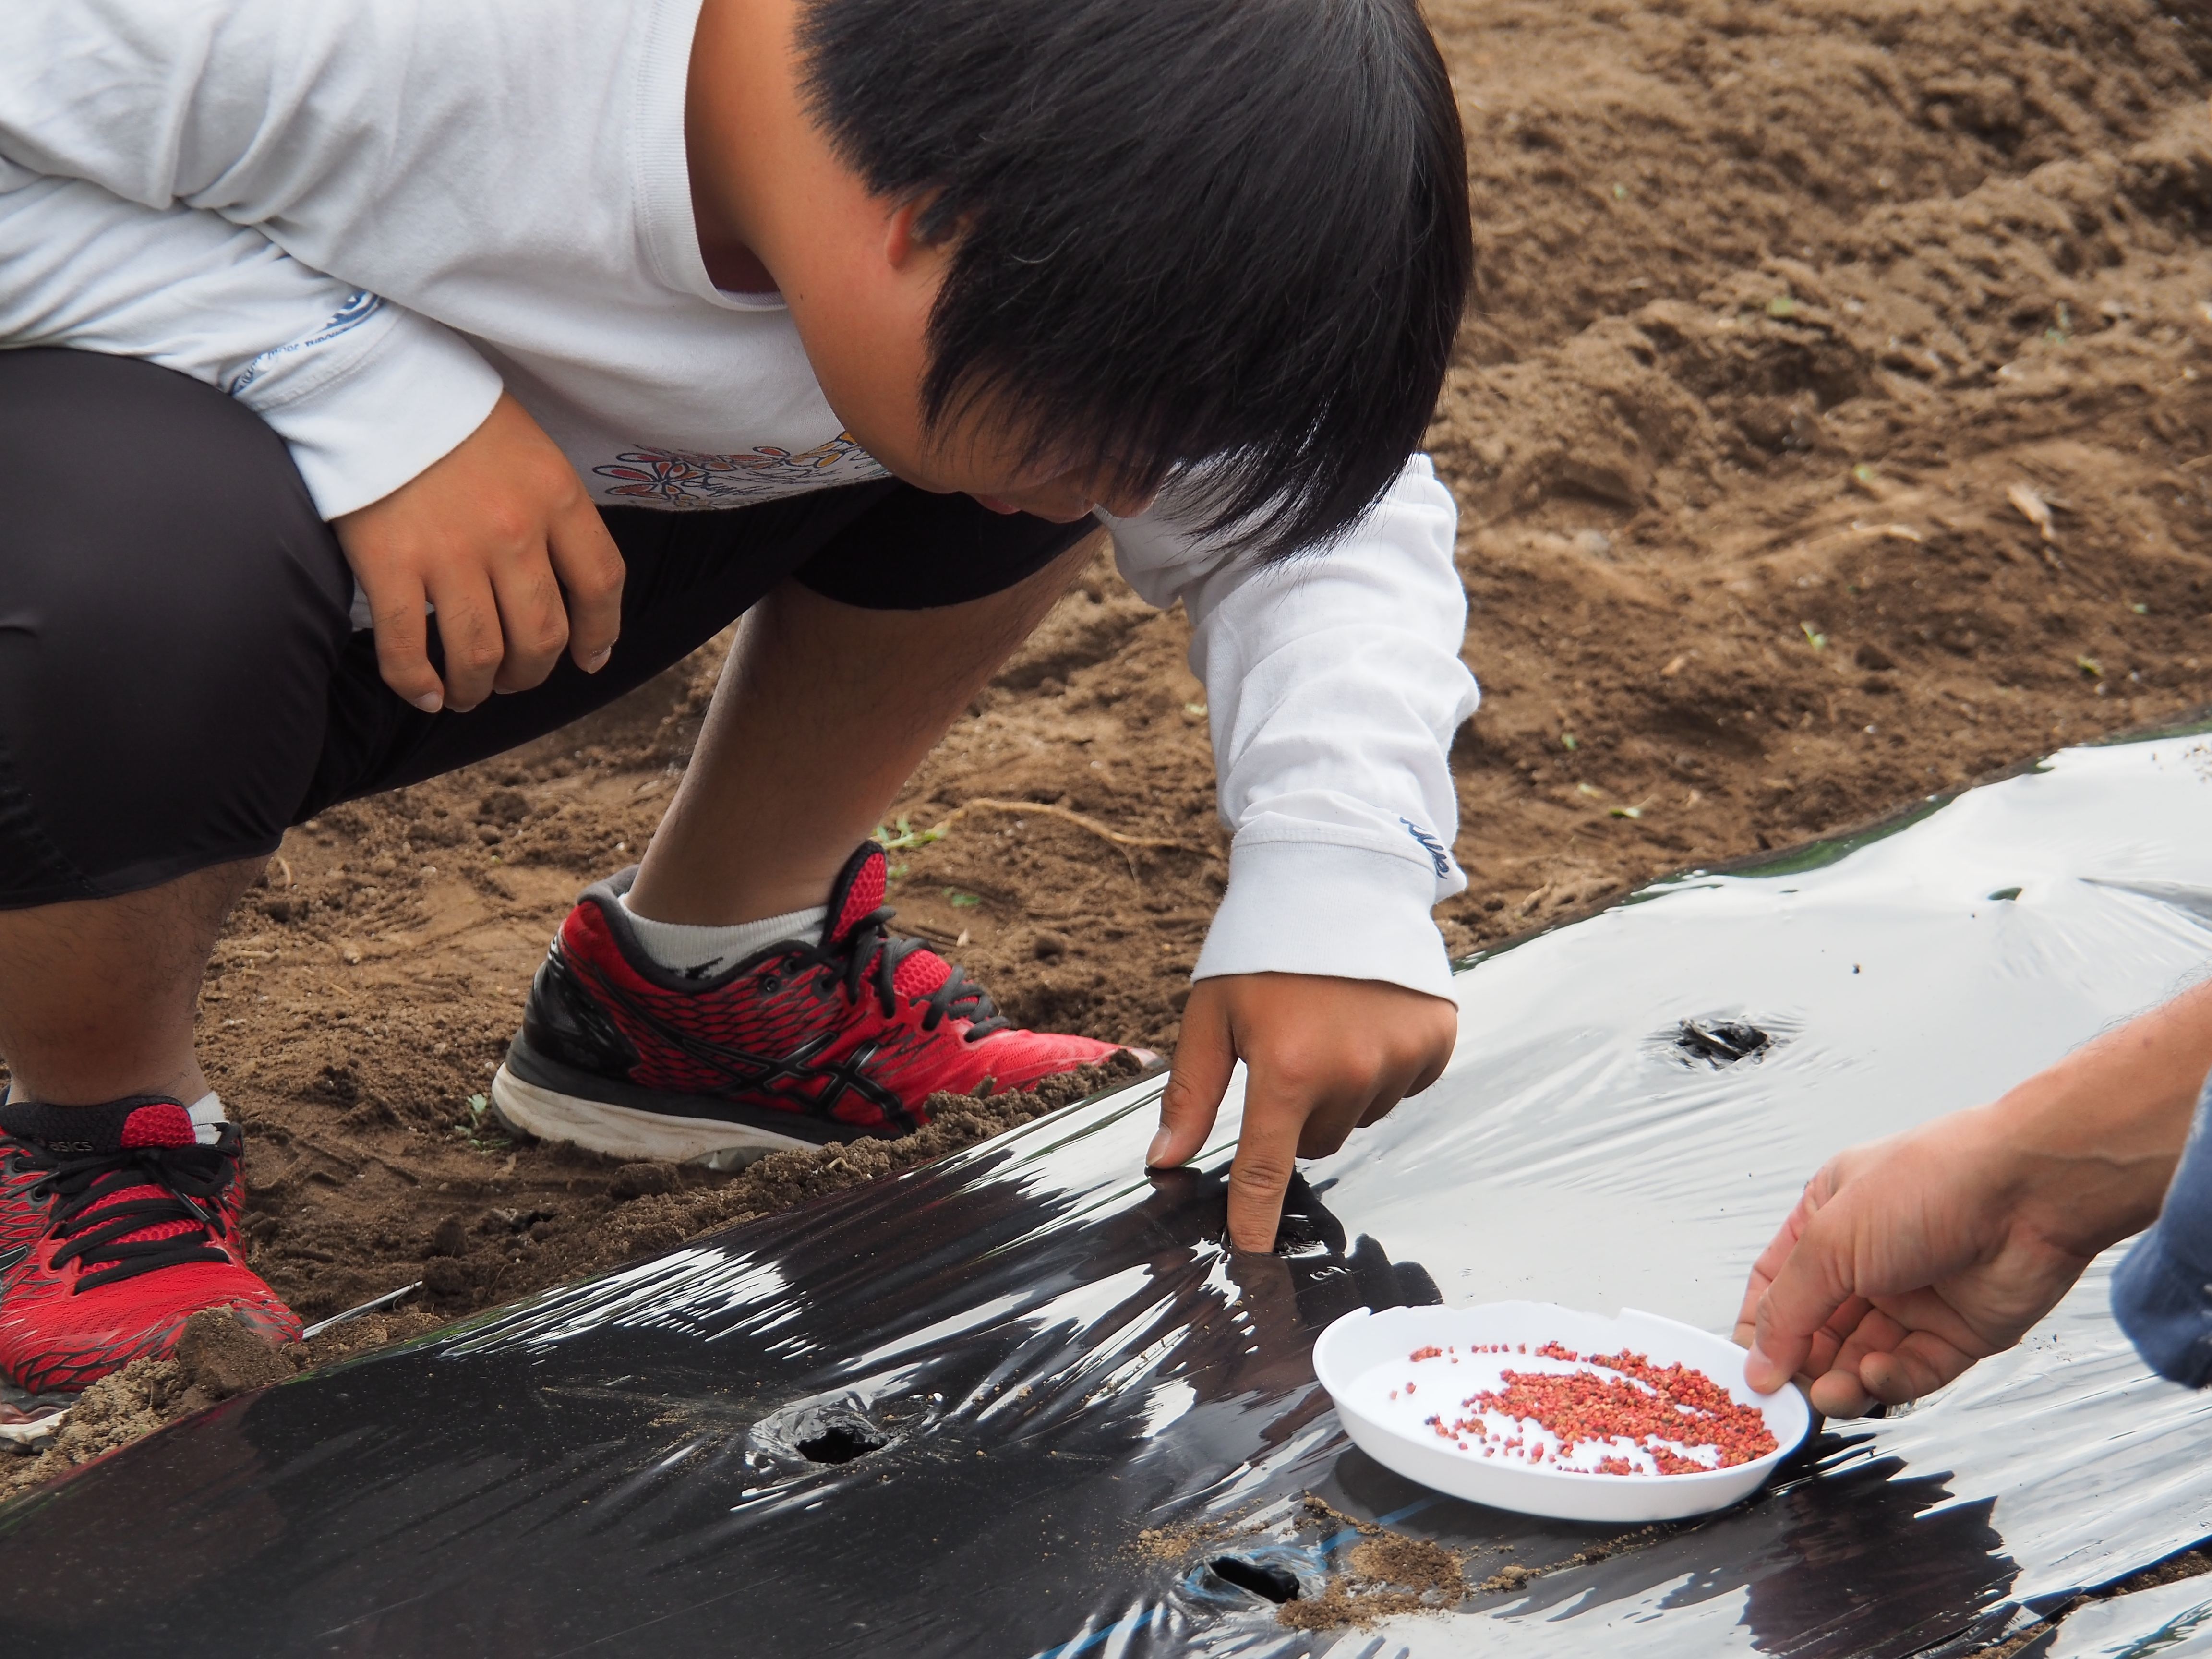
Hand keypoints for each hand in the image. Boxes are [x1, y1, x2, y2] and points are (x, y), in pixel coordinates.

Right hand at [332, 392, 624, 712]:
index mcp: (555, 496)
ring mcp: (450, 551)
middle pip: (544, 635)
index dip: (600, 632)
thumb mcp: (530, 452)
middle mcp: (512, 530)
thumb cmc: (453, 414)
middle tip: (515, 678)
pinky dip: (417, 683)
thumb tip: (574, 589)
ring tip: (470, 691)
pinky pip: (407, 647)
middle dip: (533, 672)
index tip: (591, 657)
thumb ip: (554, 514)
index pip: (601, 583)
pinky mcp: (388, 562)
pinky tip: (425, 693)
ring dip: (479, 687)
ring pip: (482, 654)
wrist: (370, 378)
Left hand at [1147, 973, 1456, 1251]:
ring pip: (1360, 1115)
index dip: (1255, 1222)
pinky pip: (1405, 1085)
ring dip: (1342, 1088)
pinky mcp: (1437, 1041)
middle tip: (1288, 1051)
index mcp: (1288, 1071)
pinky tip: (1368, 1018)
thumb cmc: (1263, 946)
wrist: (1339, 874)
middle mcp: (1351, 1074)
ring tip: (1330, 1023)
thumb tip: (1163, 1160)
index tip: (1251, 1262)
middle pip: (1317, 1141)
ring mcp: (1402, 1059)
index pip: (1267, 1173)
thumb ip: (1191, 1092)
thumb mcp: (1212, 1014)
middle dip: (1298, 1112)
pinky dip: (1385, 1065)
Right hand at [1736, 1106, 2100, 1415]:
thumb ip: (1787, 1308)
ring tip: (1832, 1395)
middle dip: (1802, 1366)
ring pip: (1862, 1359)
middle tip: (1787, 1399)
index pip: (1777, 1285)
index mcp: (1828, 1219)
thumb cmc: (1931, 1183)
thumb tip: (1758, 1362)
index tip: (1746, 1370)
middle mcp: (1868, 1260)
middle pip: (1818, 1330)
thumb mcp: (1830, 1240)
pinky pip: (1912, 1371)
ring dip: (1842, 1382)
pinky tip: (1878, 1375)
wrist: (2030, 1193)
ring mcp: (1914, 1298)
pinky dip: (1890, 1381)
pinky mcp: (1957, 1333)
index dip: (1759, 1329)